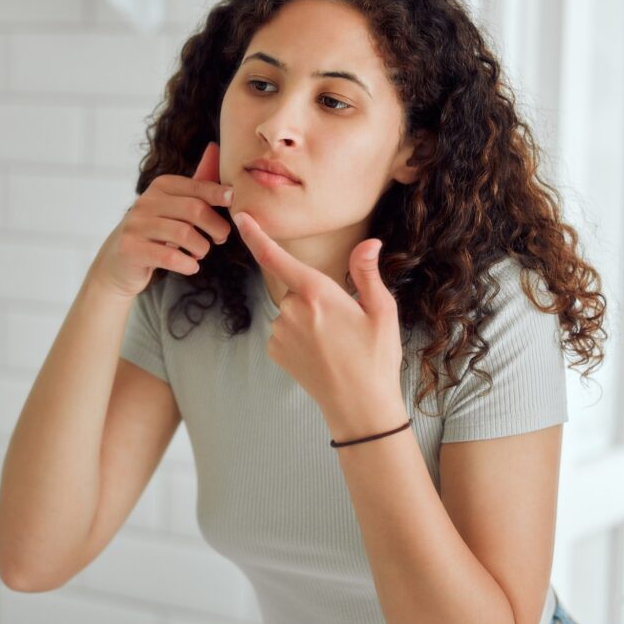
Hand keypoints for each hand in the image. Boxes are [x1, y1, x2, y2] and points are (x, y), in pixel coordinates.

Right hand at [89, 142, 232, 298]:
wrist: (120, 261)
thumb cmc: (156, 231)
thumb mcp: (175, 204)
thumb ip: (197, 181)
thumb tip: (215, 147)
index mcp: (160, 187)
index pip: (197, 187)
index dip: (219, 194)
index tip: (234, 202)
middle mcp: (146, 202)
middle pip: (194, 210)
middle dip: (216, 226)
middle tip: (221, 238)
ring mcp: (136, 225)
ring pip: (184, 234)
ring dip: (201, 248)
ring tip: (201, 253)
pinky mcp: (130, 248)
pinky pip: (170, 256)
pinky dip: (188, 264)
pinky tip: (191, 266)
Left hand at [233, 212, 405, 437]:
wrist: (358, 406)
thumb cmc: (376, 357)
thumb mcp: (382, 311)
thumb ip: (367, 273)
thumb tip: (369, 243)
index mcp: (317, 293)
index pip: (276, 257)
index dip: (255, 235)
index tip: (241, 216)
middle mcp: (291, 310)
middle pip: (295, 287)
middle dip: (314, 296)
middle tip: (344, 323)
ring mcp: (280, 332)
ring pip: (290, 310)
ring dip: (308, 317)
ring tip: (335, 343)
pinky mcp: (274, 350)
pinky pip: (284, 330)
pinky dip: (299, 335)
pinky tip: (320, 353)